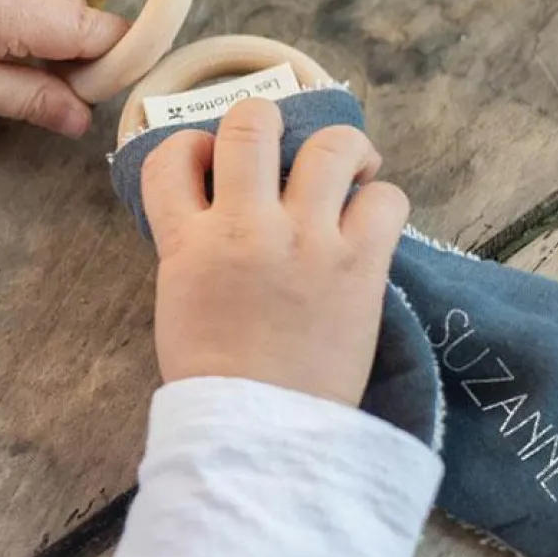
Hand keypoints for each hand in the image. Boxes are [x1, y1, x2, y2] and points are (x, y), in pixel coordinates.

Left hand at [0, 0, 127, 135]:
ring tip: (4, 39)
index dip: (107, 56)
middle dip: (70, 39)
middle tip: (40, 73)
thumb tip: (85, 120)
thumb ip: (32, 99)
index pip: (88, 27)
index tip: (101, 82)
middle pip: (73, 3)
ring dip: (45, 11)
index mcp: (3, 2)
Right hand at [140, 99, 408, 405]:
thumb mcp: (179, 295)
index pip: (171, 155)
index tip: (209, 166)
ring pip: (331, 144)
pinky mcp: (361, 265)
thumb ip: (193, 240)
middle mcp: (245, 226)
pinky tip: (370, 218)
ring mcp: (307, 241)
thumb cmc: (213, 372)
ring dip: (339, 148)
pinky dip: (381, 200)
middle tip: (279, 150)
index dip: (190, 147)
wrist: (262, 433)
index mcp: (188, 240)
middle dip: (263, 123)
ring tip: (344, 169)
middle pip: (251, 123)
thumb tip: (221, 200)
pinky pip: (386, 199)